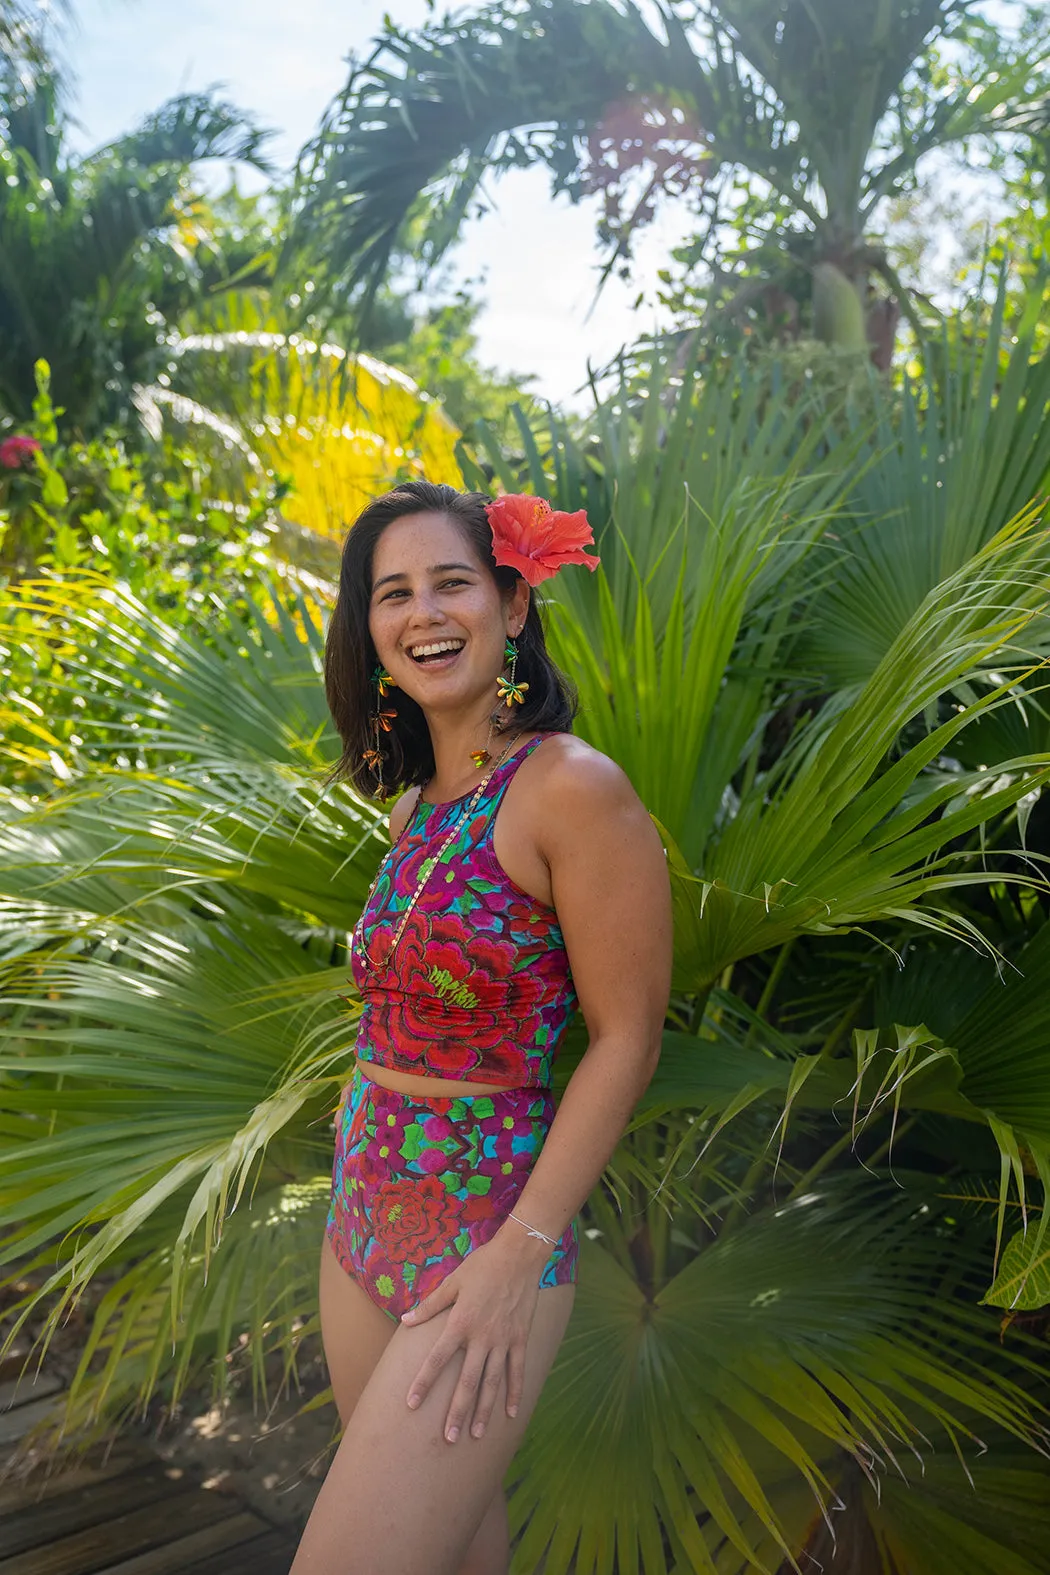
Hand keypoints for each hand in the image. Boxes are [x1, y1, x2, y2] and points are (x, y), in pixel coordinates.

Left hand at [400, 1227, 548, 1443]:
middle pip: (467, 1381)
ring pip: (492, 1382)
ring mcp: (504, 1340)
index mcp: (461, 1323)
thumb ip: (430, 1305)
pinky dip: (515, 1393)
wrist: (519, 1255)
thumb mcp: (452, 1281)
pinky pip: (518, 1371)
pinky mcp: (521, 1338)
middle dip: (457, 1411)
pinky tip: (510, 1414)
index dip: (423, 1382)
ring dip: (484, 1410)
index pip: (437, 1359)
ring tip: (475, 1434)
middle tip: (448, 1438)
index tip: (411, 1404)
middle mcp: (482, 1336)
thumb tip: (406, 1320)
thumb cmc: (482, 1265)